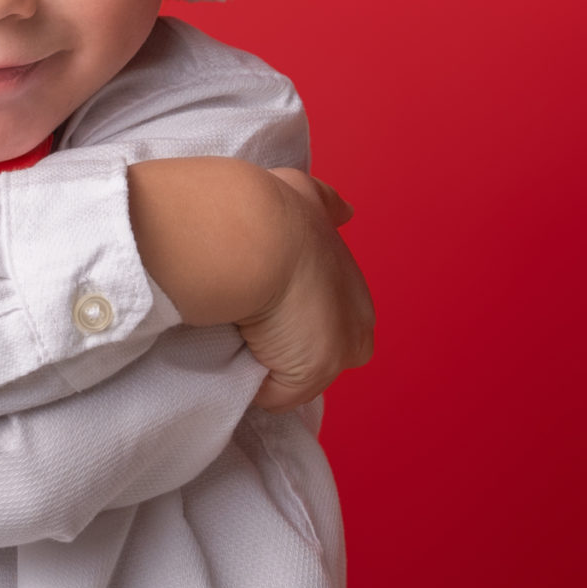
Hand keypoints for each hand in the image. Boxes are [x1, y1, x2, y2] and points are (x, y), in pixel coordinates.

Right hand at [236, 169, 373, 410]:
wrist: (254, 235)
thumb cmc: (269, 213)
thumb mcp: (304, 194)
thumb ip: (325, 204)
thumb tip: (345, 212)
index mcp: (351, 282)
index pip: (327, 314)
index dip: (291, 311)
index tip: (259, 298)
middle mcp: (357, 318)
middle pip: (314, 349)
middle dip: (282, 341)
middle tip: (243, 317)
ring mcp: (336, 351)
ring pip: (292, 373)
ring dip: (263, 360)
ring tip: (231, 331)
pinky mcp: (310, 375)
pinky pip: (270, 393)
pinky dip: (248, 380)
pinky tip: (229, 352)